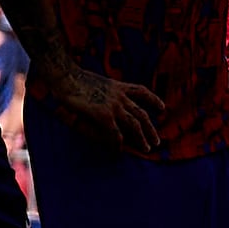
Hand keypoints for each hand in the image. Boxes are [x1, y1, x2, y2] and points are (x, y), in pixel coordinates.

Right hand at [45, 61, 168, 141]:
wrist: (65, 76)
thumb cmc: (74, 78)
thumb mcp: (96, 82)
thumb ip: (105, 92)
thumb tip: (107, 103)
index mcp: (118, 86)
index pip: (142, 92)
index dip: (154, 100)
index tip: (162, 108)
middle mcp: (120, 96)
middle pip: (142, 114)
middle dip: (151, 129)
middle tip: (157, 142)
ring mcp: (113, 105)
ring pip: (134, 125)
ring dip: (142, 138)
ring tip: (147, 149)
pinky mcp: (103, 115)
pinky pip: (115, 133)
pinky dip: (118, 144)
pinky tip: (119, 151)